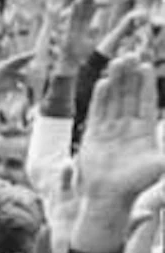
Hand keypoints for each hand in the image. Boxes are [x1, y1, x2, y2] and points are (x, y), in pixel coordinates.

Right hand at [75, 55, 164, 207]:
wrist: (109, 197)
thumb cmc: (135, 184)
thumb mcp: (158, 164)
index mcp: (144, 131)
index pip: (145, 102)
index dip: (145, 84)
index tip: (145, 65)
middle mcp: (127, 127)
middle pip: (128, 96)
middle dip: (129, 76)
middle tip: (130, 55)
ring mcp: (110, 131)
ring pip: (113, 100)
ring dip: (115, 82)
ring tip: (116, 62)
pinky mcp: (94, 136)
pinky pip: (97, 112)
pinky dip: (100, 98)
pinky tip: (102, 83)